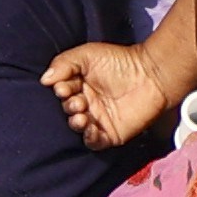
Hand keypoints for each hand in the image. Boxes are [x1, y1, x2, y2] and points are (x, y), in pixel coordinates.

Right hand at [41, 41, 182, 149]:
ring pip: (77, 127)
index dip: (60, 90)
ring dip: (75, 122)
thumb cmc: (119, 61)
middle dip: (69, 105)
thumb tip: (45, 80)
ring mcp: (98, 119)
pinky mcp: (111, 134)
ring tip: (82, 114)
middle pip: (67, 109)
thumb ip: (64, 63)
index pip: (61, 91)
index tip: (64, 87)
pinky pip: (93, 141)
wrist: (150, 74)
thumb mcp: (87, 54)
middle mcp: (87, 103)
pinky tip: (90, 127)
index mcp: (79, 85)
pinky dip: (88, 137)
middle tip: (79, 100)